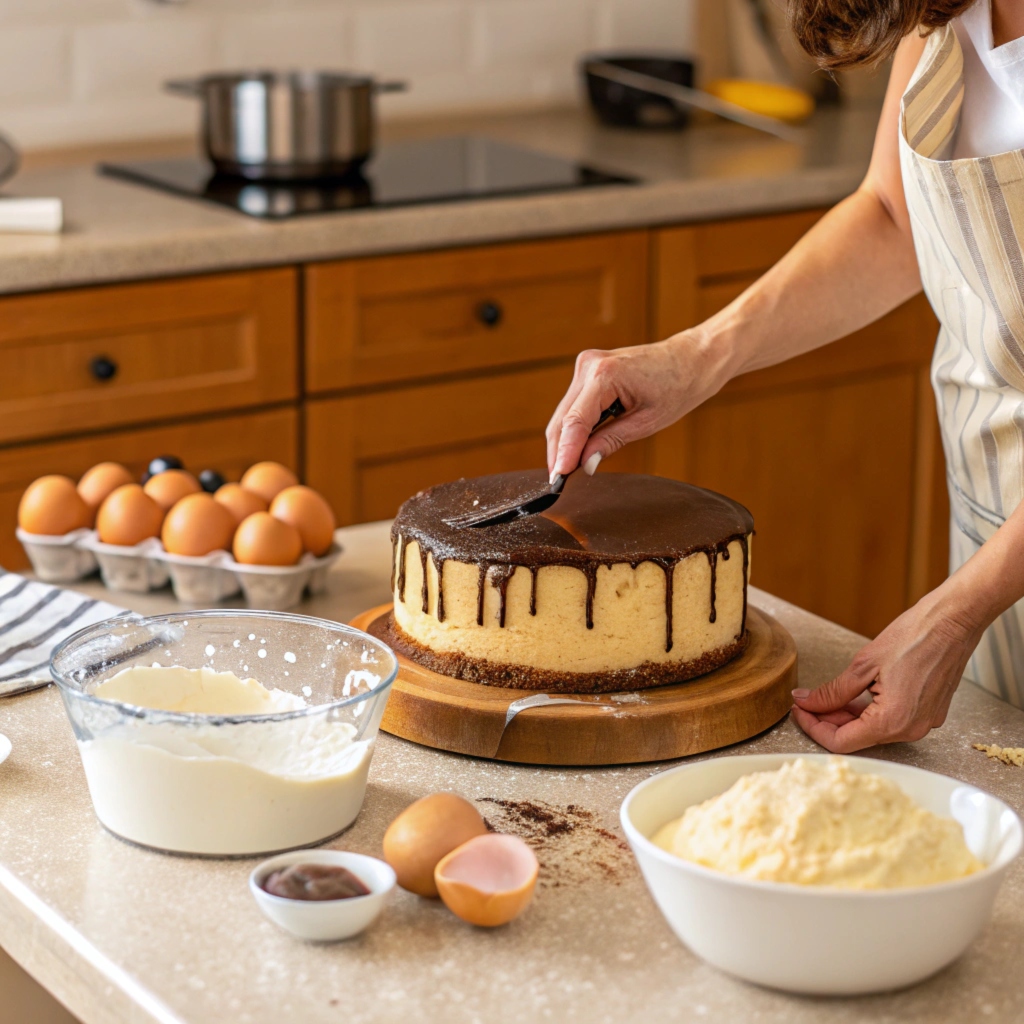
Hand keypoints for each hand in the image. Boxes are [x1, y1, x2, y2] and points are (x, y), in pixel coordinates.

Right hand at [545, 330, 728, 477]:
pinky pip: (573, 407)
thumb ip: (610, 442)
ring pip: (563, 414)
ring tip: (567, 471)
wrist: (691, 360)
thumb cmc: (678, 387)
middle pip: (562, 419)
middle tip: (559, 482)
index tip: (557, 478)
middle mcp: (589, 366)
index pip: (575, 422)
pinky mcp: (588, 372)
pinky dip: (573, 429)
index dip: (564, 453)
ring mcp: (586, 366)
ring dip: (564, 442)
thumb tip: (583, 465)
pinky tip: (576, 450)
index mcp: (605, 374)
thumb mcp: (647, 422)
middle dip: (559, 452)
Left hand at [790, 589, 981, 751]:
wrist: (953, 622)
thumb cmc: (915, 637)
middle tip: (807, 702)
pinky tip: (852, 696)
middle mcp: (911, 730)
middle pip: (857, 737)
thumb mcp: (863, 664)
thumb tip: (807, 702)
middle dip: (828, 721)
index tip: (798, 711)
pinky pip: (890, 720)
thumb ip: (832, 691)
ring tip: (825, 696)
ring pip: (873, 730)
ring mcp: (923, 723)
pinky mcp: (928, 713)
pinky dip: (868, 712)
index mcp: (893, 721)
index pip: (841, 742)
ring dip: (847, 716)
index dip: (814, 728)